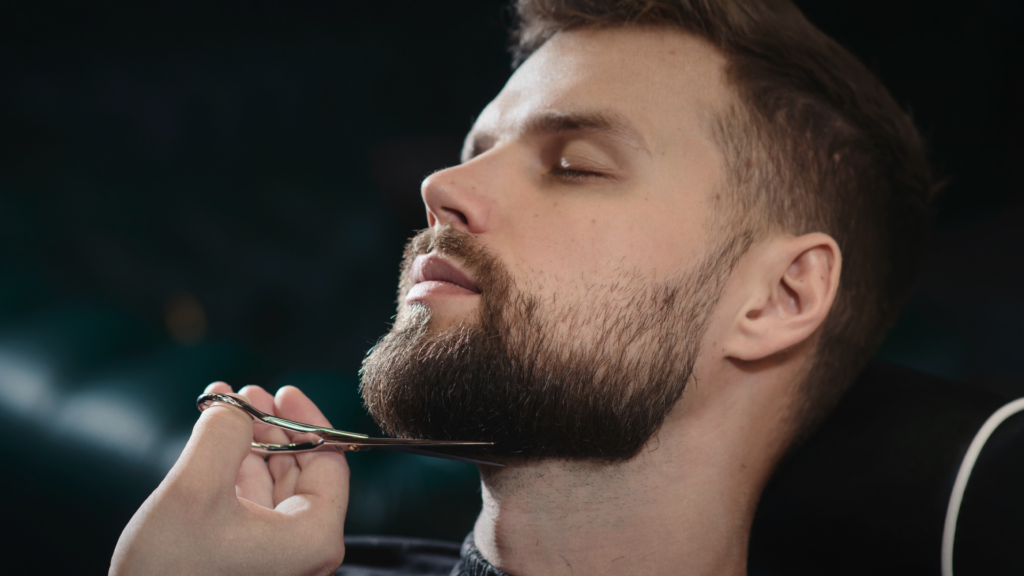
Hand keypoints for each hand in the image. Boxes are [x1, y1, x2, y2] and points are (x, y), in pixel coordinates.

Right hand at [110, 383, 349, 575]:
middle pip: (301, 471)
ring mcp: (276, 560)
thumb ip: (222, 434)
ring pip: (272, 486)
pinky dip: (233, 473)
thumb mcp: (193, 490)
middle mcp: (304, 551)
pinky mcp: (249, 564)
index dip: (305, 420)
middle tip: (244, 396)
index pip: (329, 462)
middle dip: (271, 428)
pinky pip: (251, 508)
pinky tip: (209, 444)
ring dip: (248, 445)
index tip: (283, 392)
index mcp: (313, 537)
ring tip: (221, 409)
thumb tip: (234, 407)